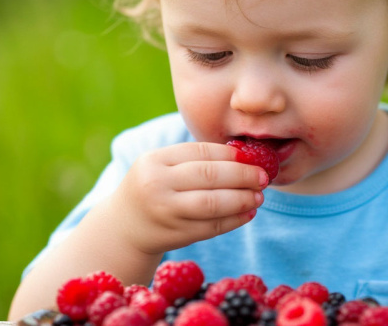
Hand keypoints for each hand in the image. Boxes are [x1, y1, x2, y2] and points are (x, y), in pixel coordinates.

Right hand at [106, 142, 267, 254]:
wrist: (124, 227)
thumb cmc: (152, 188)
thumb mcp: (160, 166)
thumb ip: (193, 159)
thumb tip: (245, 156)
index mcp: (154, 160)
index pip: (201, 152)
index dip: (232, 155)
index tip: (253, 158)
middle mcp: (157, 184)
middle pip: (209, 176)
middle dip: (242, 176)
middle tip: (263, 177)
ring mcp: (165, 211)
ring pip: (213, 204)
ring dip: (242, 199)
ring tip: (258, 196)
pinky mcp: (175, 234)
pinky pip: (212, 227)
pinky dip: (234, 220)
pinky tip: (247, 213)